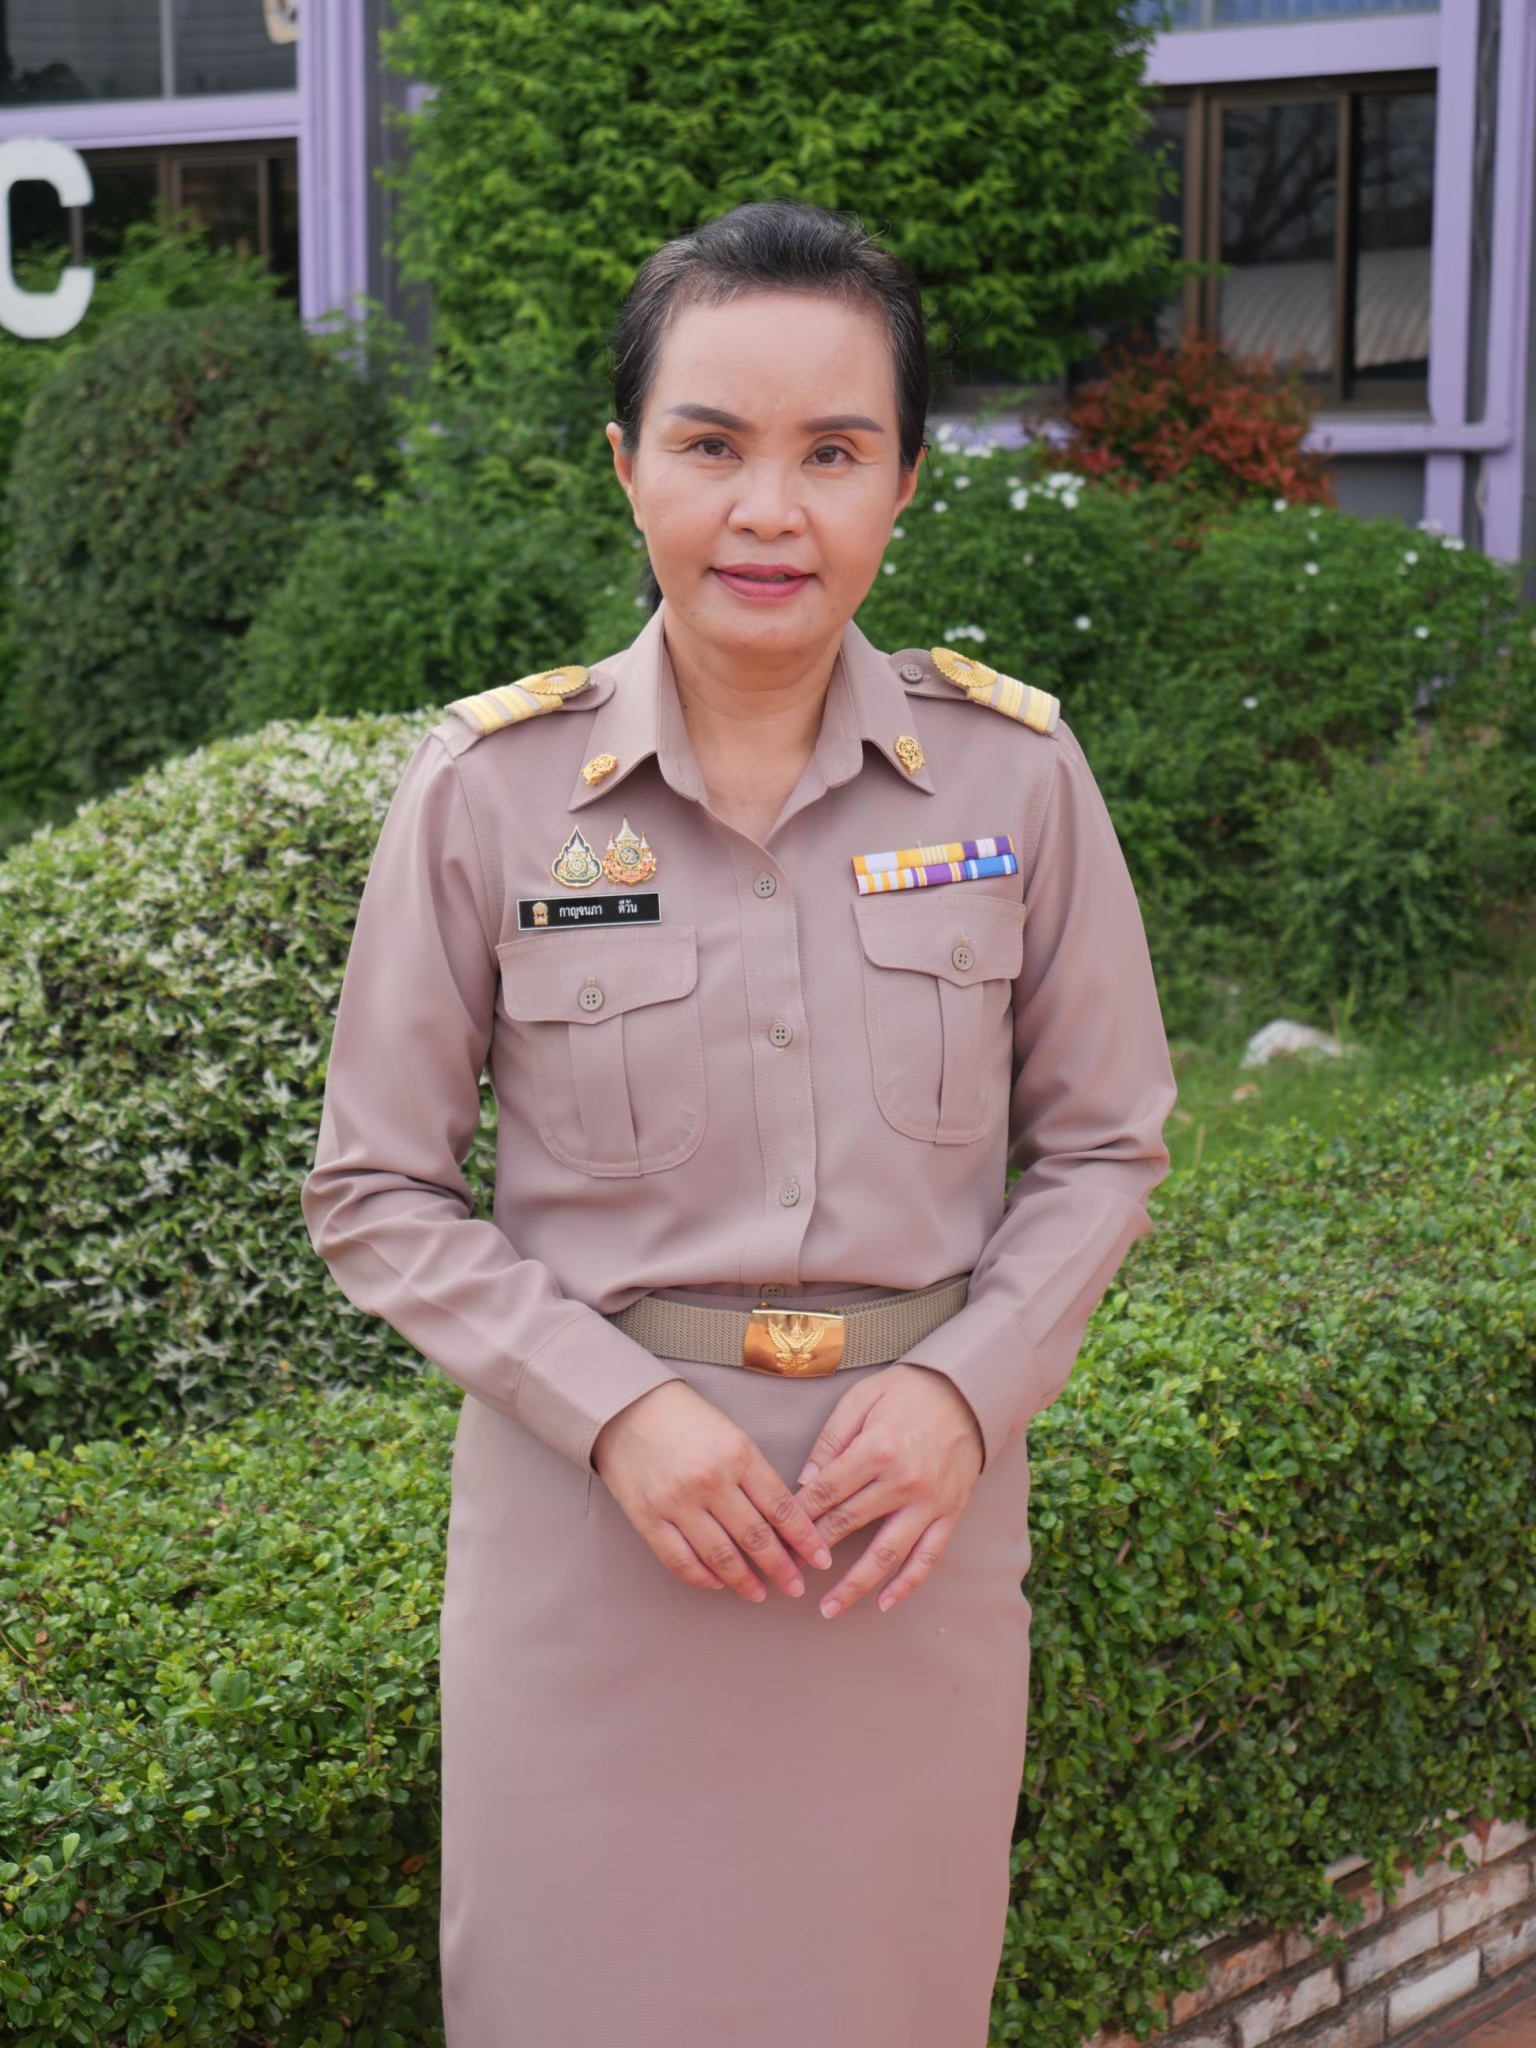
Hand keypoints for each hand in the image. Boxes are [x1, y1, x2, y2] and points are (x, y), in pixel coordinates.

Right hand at [593, 1380, 832, 1603]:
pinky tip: (717, 1583)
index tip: (820, 1558)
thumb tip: (782, 1520)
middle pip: (756, 1537)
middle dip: (781, 1568)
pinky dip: (702, 1578)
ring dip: (745, 1581)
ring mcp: (677, 1501)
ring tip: (759, 1593)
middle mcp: (710, 1480)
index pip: (781, 1507)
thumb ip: (755, 1475)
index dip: (804, 1539)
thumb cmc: (686, 1419)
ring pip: (720, 1555)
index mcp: (738, 1454)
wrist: (628, 1407)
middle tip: (796, 1587)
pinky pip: (679, 1560)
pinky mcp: (648, 1517)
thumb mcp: (732, 1435)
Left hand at [794, 1365, 982, 1619]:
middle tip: (788, 1572)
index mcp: (877, 1450)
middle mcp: (903, 1482)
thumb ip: (831, 1438)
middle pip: (848, 1524)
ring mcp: (929, 1502)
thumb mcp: (862, 1399)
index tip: (776, 1535)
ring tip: (830, 1609)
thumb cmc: (908, 1392)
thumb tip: (805, 1479)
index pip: (826, 1493)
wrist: (967, 1393)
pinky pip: (928, 1557)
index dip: (798, 1516)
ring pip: (887, 1554)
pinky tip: (884, 1602)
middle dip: (813, 1550)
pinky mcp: (950, 1514)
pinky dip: (906, 1584)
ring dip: (856, 1585)